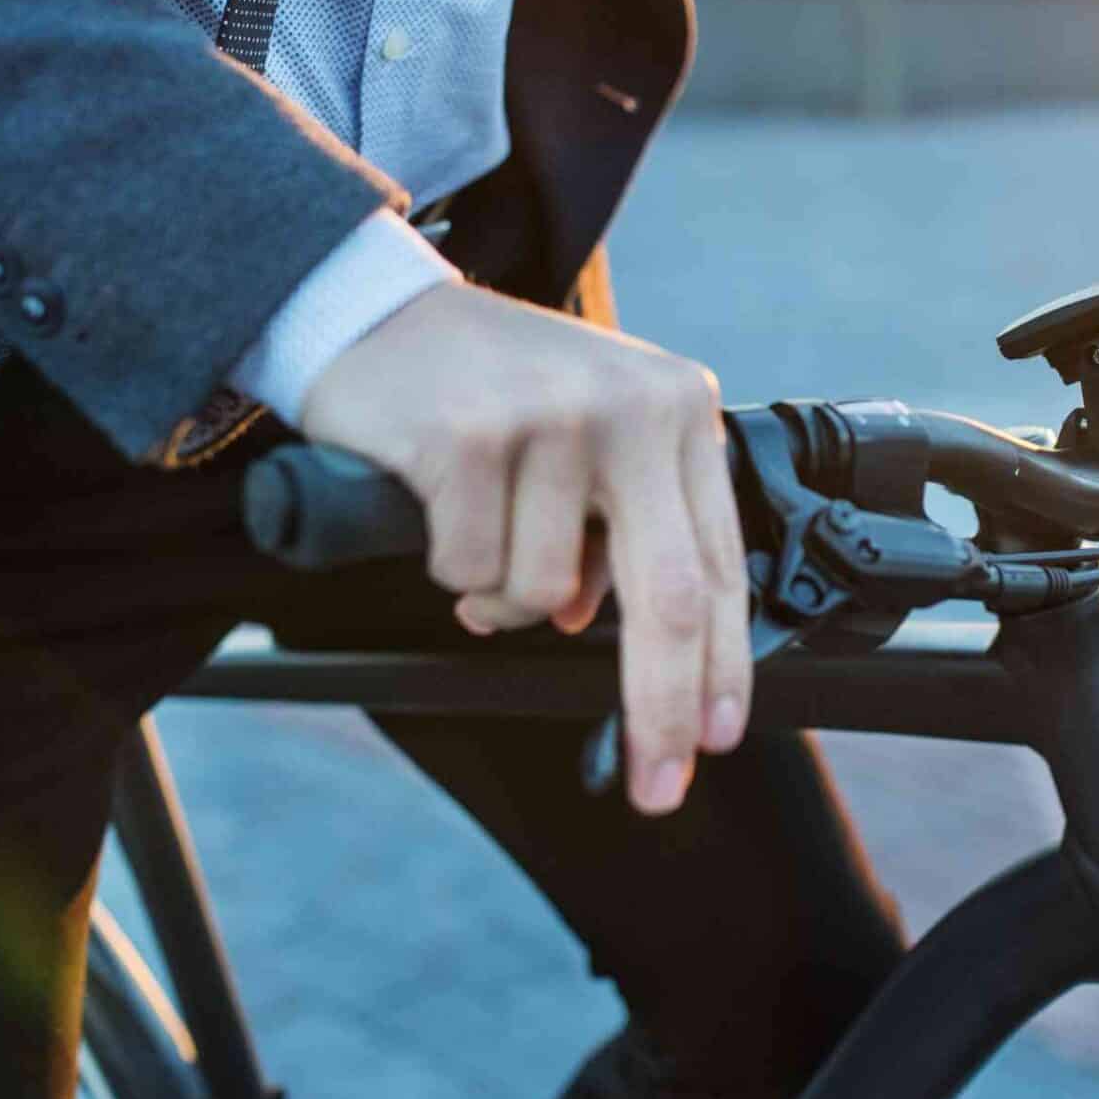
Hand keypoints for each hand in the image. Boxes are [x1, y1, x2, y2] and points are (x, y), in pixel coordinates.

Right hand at [300, 282, 751, 813]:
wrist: (376, 312)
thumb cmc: (487, 388)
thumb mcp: (588, 438)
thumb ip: (622, 529)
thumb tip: (607, 635)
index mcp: (677, 410)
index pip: (717, 563)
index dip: (723, 666)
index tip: (717, 737)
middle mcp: (631, 409)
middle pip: (667, 598)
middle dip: (661, 708)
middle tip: (658, 786)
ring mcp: (554, 418)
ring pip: (546, 596)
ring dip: (502, 602)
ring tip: (477, 534)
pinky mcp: (471, 438)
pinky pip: (471, 571)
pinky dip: (450, 569)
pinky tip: (437, 507)